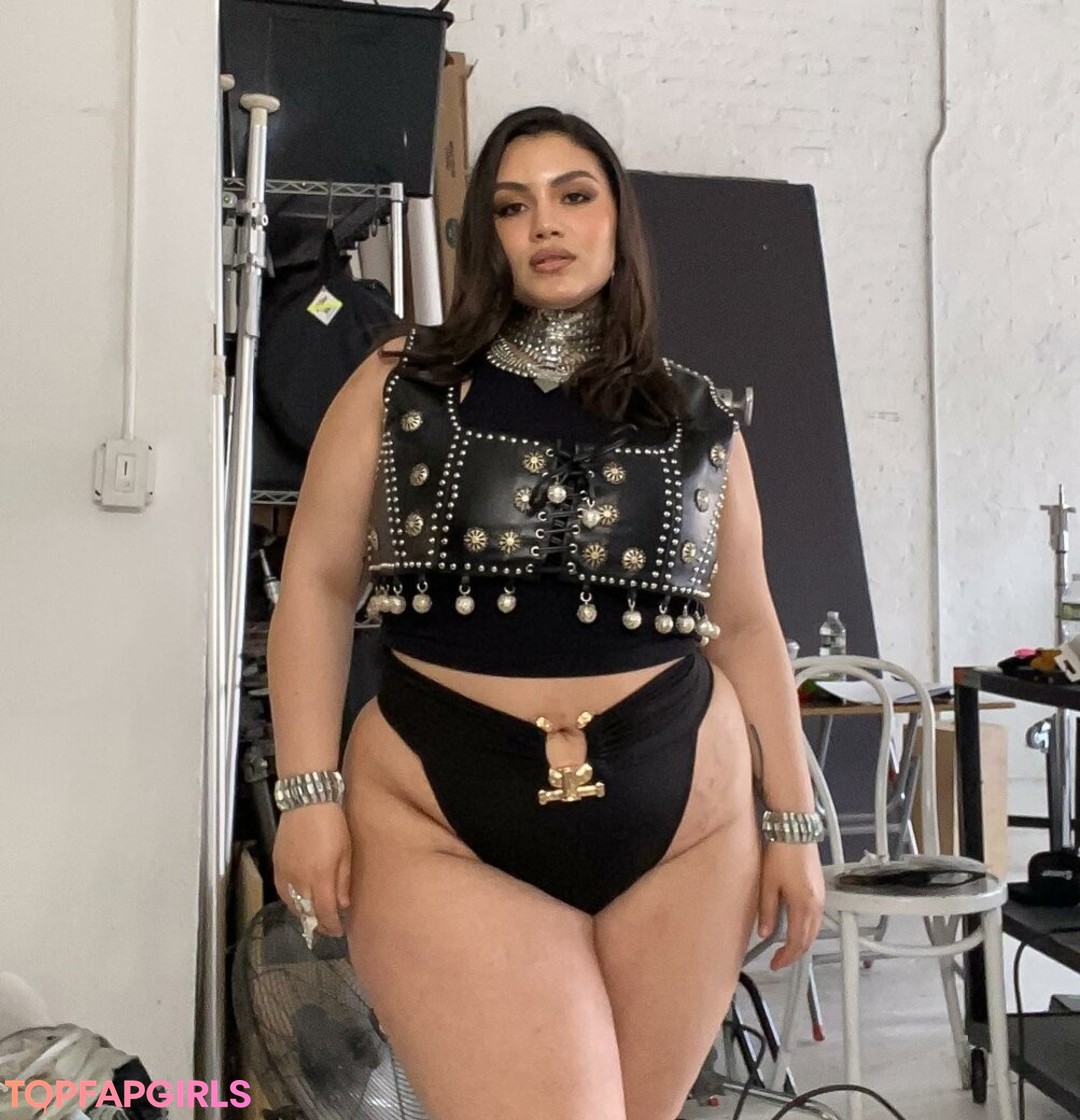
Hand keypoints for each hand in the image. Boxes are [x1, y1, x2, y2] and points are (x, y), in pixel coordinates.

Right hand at [272, 802, 351, 938]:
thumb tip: (343, 904)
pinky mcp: (277, 865)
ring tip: (315, 916)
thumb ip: (343, 881)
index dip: (332, 926)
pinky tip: (300, 899)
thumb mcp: (346, 851)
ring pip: (292, 905)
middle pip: (307, 913)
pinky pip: (282, 891)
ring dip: (304, 914)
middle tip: (329, 927)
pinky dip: (291, 900)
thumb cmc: (331, 822)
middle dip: (318, 924)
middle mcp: (299, 879)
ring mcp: (285, 872)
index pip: (324, 913)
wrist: (307, 800)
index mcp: (320, 876)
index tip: (339, 931)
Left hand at [757, 841, 824, 970]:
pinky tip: (795, 925)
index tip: (774, 964)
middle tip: (779, 959)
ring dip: (802, 941)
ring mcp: (820, 896)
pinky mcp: (820, 888)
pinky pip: (815, 917)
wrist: (795, 829)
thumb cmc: (780, 853)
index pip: (797, 942)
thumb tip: (765, 932)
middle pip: (809, 939)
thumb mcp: (767, 883)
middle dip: (795, 953)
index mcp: (804, 906)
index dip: (786, 957)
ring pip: (814, 929)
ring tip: (786, 947)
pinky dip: (806, 927)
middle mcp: (817, 904)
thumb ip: (767, 911)